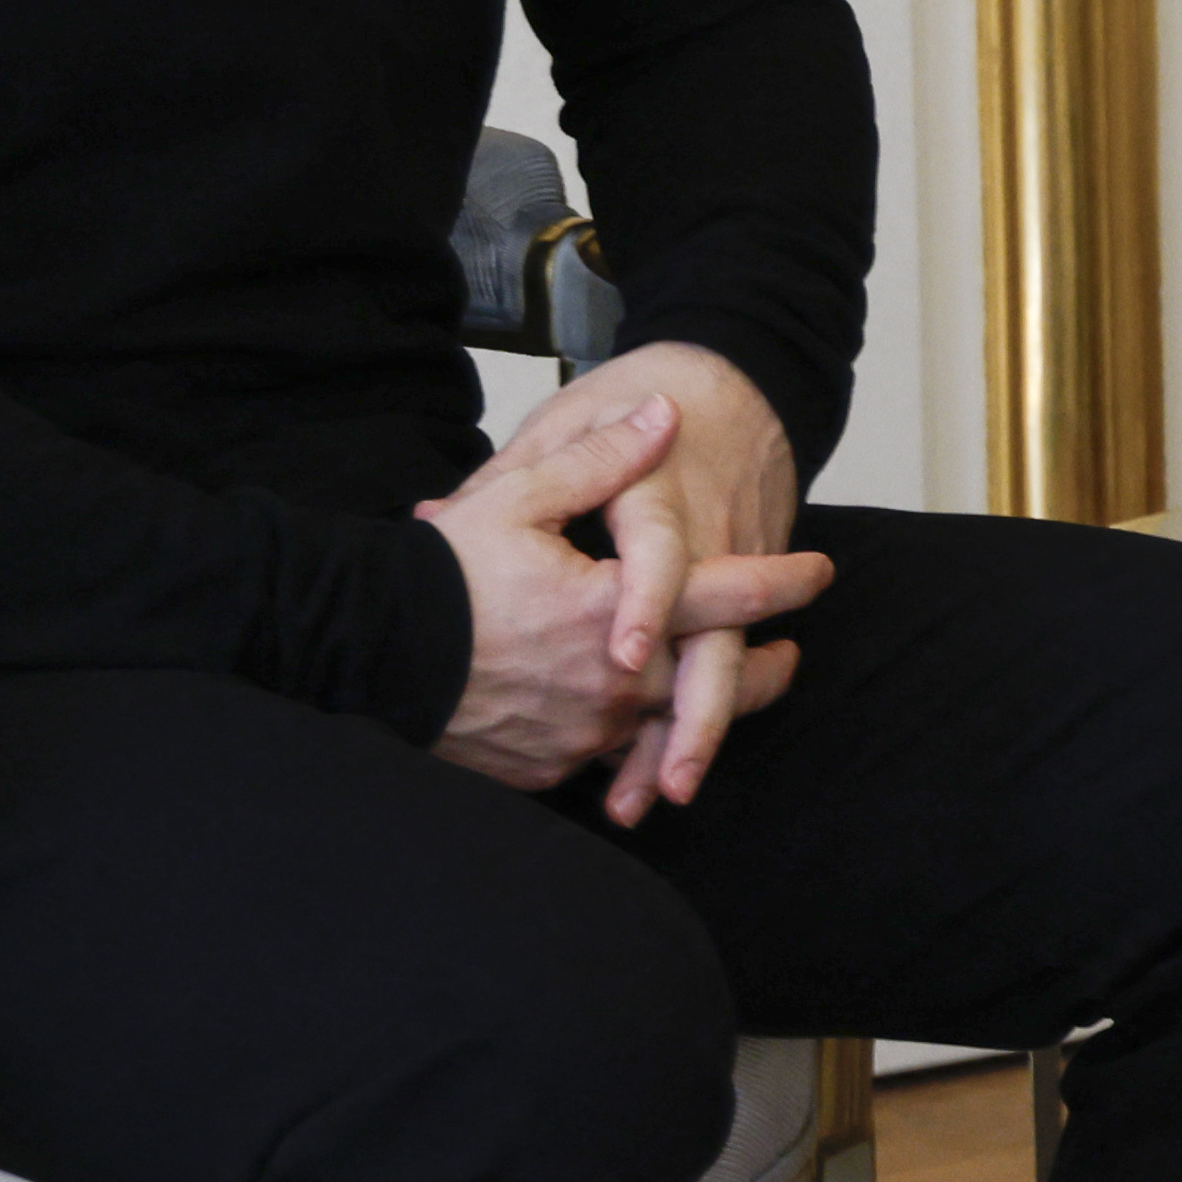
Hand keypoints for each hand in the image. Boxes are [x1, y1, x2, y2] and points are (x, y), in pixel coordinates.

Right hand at [417, 357, 825, 807]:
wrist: (362, 654)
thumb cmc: (437, 576)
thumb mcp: (516, 498)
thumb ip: (600, 460)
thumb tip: (664, 415)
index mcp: (613, 611)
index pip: (729, 597)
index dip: (784, 583)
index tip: (819, 573)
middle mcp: (611, 685)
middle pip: (718, 681)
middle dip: (764, 670)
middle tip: (791, 657)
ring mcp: (582, 735)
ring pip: (668, 727)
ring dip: (706, 712)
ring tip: (726, 694)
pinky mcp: (549, 766)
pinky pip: (607, 755)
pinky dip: (632, 740)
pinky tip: (640, 727)